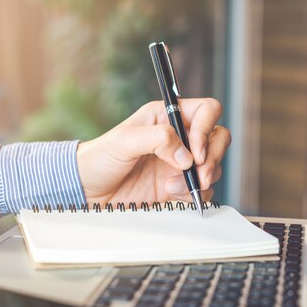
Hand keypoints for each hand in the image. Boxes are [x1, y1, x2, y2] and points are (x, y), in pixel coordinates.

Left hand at [76, 98, 230, 204]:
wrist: (88, 191)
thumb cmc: (99, 158)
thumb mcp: (123, 141)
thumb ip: (156, 139)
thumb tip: (185, 155)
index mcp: (167, 117)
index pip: (206, 111)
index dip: (206, 129)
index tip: (195, 151)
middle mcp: (179, 138)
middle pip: (218, 138)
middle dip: (213, 156)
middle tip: (199, 173)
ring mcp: (181, 164)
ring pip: (213, 166)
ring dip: (201, 179)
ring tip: (173, 186)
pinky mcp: (179, 186)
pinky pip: (203, 190)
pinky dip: (194, 195)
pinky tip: (171, 194)